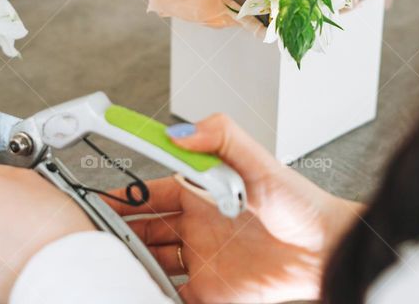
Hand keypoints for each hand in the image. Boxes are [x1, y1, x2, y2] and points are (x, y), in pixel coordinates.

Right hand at [106, 114, 363, 303]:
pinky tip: (137, 290)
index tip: (96, 200)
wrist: (326, 250)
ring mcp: (202, 261)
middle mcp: (196, 227)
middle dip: (118, 234)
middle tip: (92, 238)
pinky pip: (172, 296)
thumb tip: (179, 132)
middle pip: (144, 231)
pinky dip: (152, 294)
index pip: (150, 194)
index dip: (123, 197)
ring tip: (106, 267)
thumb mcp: (261, 161)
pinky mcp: (211, 293)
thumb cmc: (301, 204)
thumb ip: (222, 136)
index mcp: (201, 194)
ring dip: (131, 265)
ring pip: (152, 265)